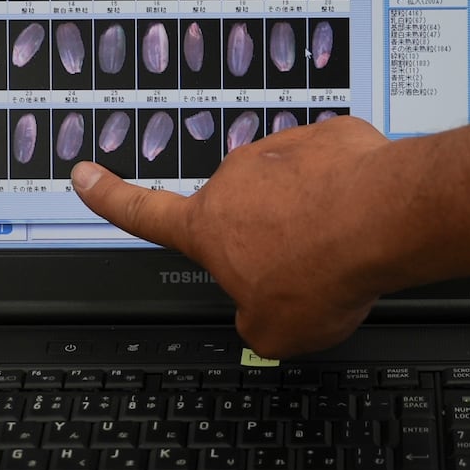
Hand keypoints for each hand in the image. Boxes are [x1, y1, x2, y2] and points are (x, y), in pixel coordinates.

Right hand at [71, 116, 413, 357]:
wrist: (383, 220)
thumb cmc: (325, 271)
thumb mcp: (275, 333)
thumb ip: (254, 322)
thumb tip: (262, 309)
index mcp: (209, 226)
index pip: (143, 212)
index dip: (109, 197)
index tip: (85, 174)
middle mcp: (238, 179)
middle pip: (246, 212)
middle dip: (274, 236)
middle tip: (308, 265)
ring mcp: (284, 150)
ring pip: (294, 187)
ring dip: (313, 211)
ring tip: (343, 242)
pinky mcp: (330, 136)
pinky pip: (334, 167)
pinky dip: (348, 191)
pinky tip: (367, 215)